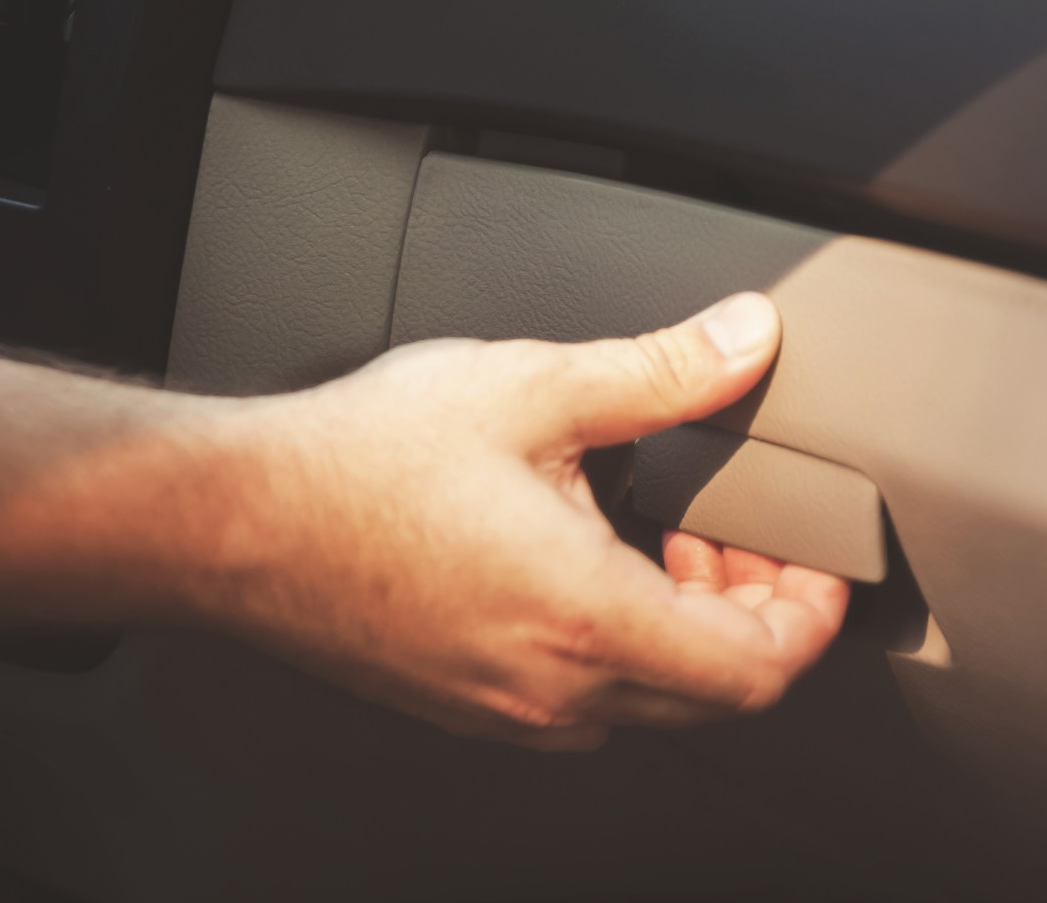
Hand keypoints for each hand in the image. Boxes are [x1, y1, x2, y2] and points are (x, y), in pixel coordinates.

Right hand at [180, 293, 849, 750]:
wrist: (231, 522)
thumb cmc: (357, 463)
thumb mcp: (530, 386)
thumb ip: (662, 370)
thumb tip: (747, 337)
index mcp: (585, 618)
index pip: (760, 670)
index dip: (812, 617)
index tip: (815, 563)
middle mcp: (554, 688)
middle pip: (717, 691)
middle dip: (753, 610)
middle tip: (732, 530)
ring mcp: (509, 710)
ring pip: (652, 697)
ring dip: (686, 624)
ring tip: (660, 535)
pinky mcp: (471, 705)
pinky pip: (587, 698)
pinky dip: (621, 640)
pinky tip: (587, 561)